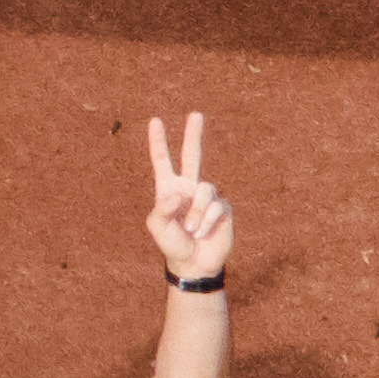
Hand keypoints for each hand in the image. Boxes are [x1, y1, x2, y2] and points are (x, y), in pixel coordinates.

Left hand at [143, 110, 234, 284]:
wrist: (194, 263)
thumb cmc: (172, 244)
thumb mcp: (158, 227)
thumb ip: (162, 209)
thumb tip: (177, 194)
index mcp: (169, 188)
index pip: (163, 160)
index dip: (158, 142)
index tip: (155, 121)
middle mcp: (189, 187)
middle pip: (192, 155)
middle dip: (193, 135)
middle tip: (195, 114)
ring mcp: (207, 196)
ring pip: (206, 190)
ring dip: (198, 213)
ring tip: (192, 230)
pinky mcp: (223, 207)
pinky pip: (217, 206)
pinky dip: (208, 220)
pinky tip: (204, 232)